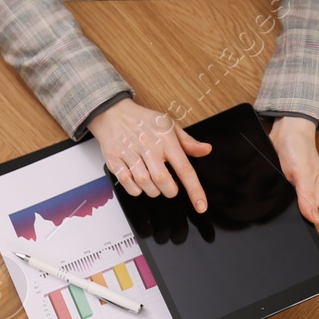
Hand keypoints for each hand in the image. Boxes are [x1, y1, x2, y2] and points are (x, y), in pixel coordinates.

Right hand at [87, 99, 212, 210]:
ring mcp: (130, 153)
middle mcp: (148, 146)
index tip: (201, 205)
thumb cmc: (143, 121)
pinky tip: (138, 183)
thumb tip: (206, 149)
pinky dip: (135, 189)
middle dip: (170, 191)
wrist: (113, 112)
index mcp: (165, 139)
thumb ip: (188, 141)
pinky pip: (127, 182)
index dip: (194, 190)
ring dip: (153, 190)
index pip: (184, 168)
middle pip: (162, 180)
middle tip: (170, 187)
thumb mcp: (169, 125)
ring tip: (154, 183)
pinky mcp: (115, 160)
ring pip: (145, 183)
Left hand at [269, 116, 318, 223]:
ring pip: (282, 200)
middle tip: (275, 209)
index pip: (307, 213)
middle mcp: (302, 188)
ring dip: (274, 199)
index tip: (289, 224)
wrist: (286, 127)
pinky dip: (268, 189)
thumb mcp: (304, 174)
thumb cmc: (300, 147)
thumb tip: (315, 219)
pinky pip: (273, 189)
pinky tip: (264, 188)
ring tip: (267, 200)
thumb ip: (308, 196)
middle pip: (294, 208)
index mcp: (313, 191)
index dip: (299, 219)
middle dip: (285, 210)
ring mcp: (290, 183)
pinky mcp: (278, 177)